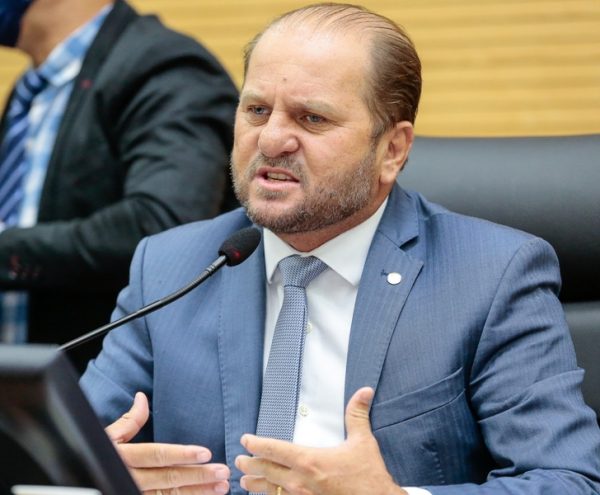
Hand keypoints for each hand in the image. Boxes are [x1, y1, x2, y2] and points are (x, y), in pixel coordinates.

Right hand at [106, 392, 229, 493]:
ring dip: (198, 492)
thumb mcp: (108, 437)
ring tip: (221, 487)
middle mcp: (131, 478)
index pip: (158, 455)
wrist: (77, 484)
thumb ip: (129, 420)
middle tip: (223, 472)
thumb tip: (142, 397)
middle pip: (169, 479)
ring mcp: (134, 491)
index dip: (182, 455)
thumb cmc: (95, 455)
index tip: (206, 453)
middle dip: (199, 476)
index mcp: (125, 457)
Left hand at [235, 387, 406, 494]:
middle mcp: (299, 482)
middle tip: (239, 461)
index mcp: (308, 461)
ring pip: (269, 492)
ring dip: (255, 485)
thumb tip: (364, 391)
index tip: (245, 440)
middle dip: (249, 465)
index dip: (256, 444)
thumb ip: (357, 415)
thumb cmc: (368, 477)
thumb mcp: (363, 442)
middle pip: (265, 471)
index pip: (273, 449)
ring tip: (245, 482)